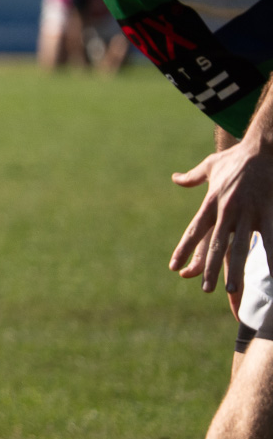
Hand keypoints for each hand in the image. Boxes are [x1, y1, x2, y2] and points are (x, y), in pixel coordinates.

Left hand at [170, 139, 272, 293]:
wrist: (263, 149)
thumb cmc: (237, 158)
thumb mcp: (210, 166)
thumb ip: (192, 177)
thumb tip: (176, 178)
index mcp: (211, 203)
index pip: (194, 231)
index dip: (184, 249)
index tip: (174, 267)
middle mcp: (227, 211)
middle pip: (215, 245)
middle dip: (209, 268)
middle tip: (205, 289)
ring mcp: (248, 213)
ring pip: (240, 247)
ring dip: (236, 270)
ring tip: (230, 290)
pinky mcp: (268, 212)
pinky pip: (269, 239)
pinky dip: (270, 257)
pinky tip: (271, 275)